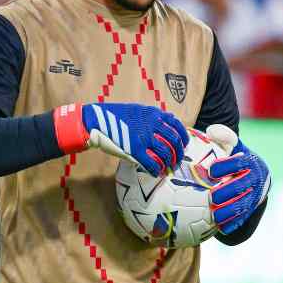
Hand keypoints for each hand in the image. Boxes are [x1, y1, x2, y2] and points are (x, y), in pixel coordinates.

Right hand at [53, 102, 186, 176]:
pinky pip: (151, 163)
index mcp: (154, 114)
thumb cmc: (117, 115)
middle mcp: (153, 125)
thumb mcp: (138, 109)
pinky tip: (155, 173)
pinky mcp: (136, 149)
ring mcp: (145, 137)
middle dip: (178, 154)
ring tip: (167, 169)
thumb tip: (165, 123)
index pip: (177, 125)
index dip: (183, 137)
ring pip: (165, 154)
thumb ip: (152, 116)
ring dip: (168, 163)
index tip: (183, 145)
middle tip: (176, 162)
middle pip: (174, 142)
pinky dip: (155, 170)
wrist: (99, 119)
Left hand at [206, 124, 270, 233]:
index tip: (211, 171)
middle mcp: (256, 178)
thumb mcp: (231, 145)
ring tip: (215, 216)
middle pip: (242, 186)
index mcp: (251, 161)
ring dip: (229, 212)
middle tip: (212, 198)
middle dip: (228, 192)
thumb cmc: (233, 159)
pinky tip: (222, 229)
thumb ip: (223, 137)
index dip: (226, 166)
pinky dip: (233, 224)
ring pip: (244, 205)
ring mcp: (256, 195)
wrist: (251, 177)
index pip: (239, 163)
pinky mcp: (252, 209)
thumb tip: (212, 131)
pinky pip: (244, 218)